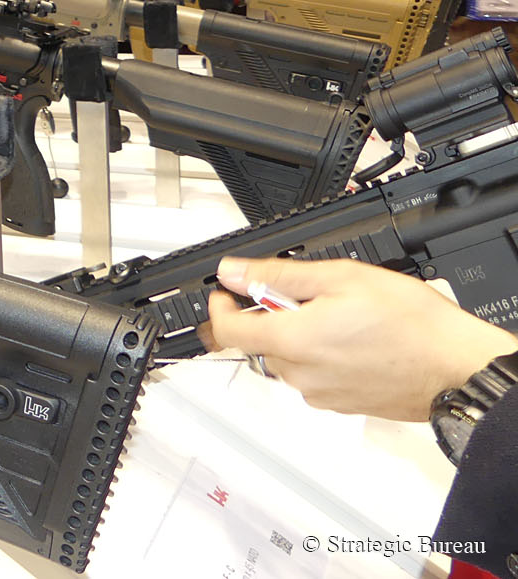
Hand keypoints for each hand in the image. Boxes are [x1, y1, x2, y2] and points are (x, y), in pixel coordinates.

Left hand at [198, 257, 517, 421]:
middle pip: (259, 344)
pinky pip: (314, 377)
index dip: (219, 308)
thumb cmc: (412, 324)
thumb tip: (234, 271)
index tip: (227, 293)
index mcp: (292, 341)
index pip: (227, 331)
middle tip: (306, 296)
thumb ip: (278, 275)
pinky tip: (354, 342)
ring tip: (341, 318)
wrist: (457, 367)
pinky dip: (322, 357)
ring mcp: (321, 395)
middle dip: (271, 317)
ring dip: (299, 337)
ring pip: (288, 360)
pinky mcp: (342, 405)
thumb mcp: (341, 277)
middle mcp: (300, 375)